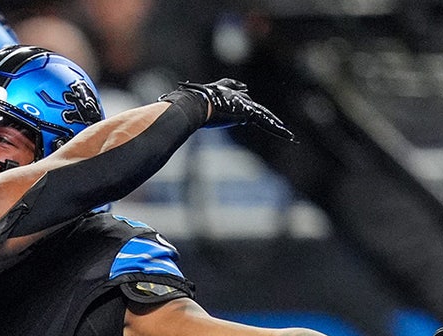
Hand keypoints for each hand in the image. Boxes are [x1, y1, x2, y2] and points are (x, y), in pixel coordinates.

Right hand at [160, 78, 294, 141]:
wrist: (190, 105)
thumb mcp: (178, 109)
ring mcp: (241, 104)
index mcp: (219, 94)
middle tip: (271, 119)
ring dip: (274, 125)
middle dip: (261, 113)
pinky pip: (265, 122)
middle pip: (251, 105)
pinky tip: (287, 136)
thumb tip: (155, 114)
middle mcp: (233, 97)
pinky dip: (276, 130)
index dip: (239, 95)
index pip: (233, 93)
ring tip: (286, 133)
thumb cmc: (181, 106)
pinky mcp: (247, 111)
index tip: (244, 92)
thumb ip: (172, 112)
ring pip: (262, 115)